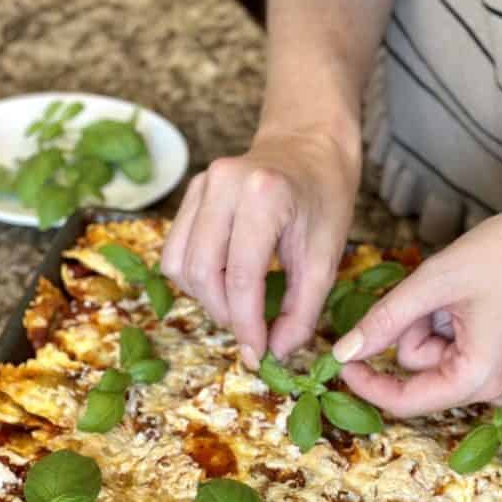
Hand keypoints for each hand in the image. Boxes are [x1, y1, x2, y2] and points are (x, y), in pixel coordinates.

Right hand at [161, 128, 359, 368]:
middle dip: (225, 314)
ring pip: (179, 264)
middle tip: (251, 331)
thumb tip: (275, 352)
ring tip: (239, 305)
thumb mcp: (326, 258)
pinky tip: (224, 282)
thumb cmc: (324, 200)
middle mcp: (223, 183)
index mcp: (264, 195)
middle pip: (202, 272)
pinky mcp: (190, 192)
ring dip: (205, 298)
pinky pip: (176, 250)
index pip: (241, 277)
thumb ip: (302, 310)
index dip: (246, 325)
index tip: (258, 354)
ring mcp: (201, 184)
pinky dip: (196, 279)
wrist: (310, 146)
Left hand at [332, 193, 501, 415]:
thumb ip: (384, 321)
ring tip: (466, 291)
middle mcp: (496, 391)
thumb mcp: (435, 281)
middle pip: (421, 373)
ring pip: (437, 360)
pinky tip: (478, 299)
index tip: (340, 360)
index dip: (367, 383)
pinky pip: (460, 353)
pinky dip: (455, 326)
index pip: (404, 401)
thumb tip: (341, 354)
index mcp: (479, 377)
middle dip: (417, 331)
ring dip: (436, 325)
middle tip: (440, 293)